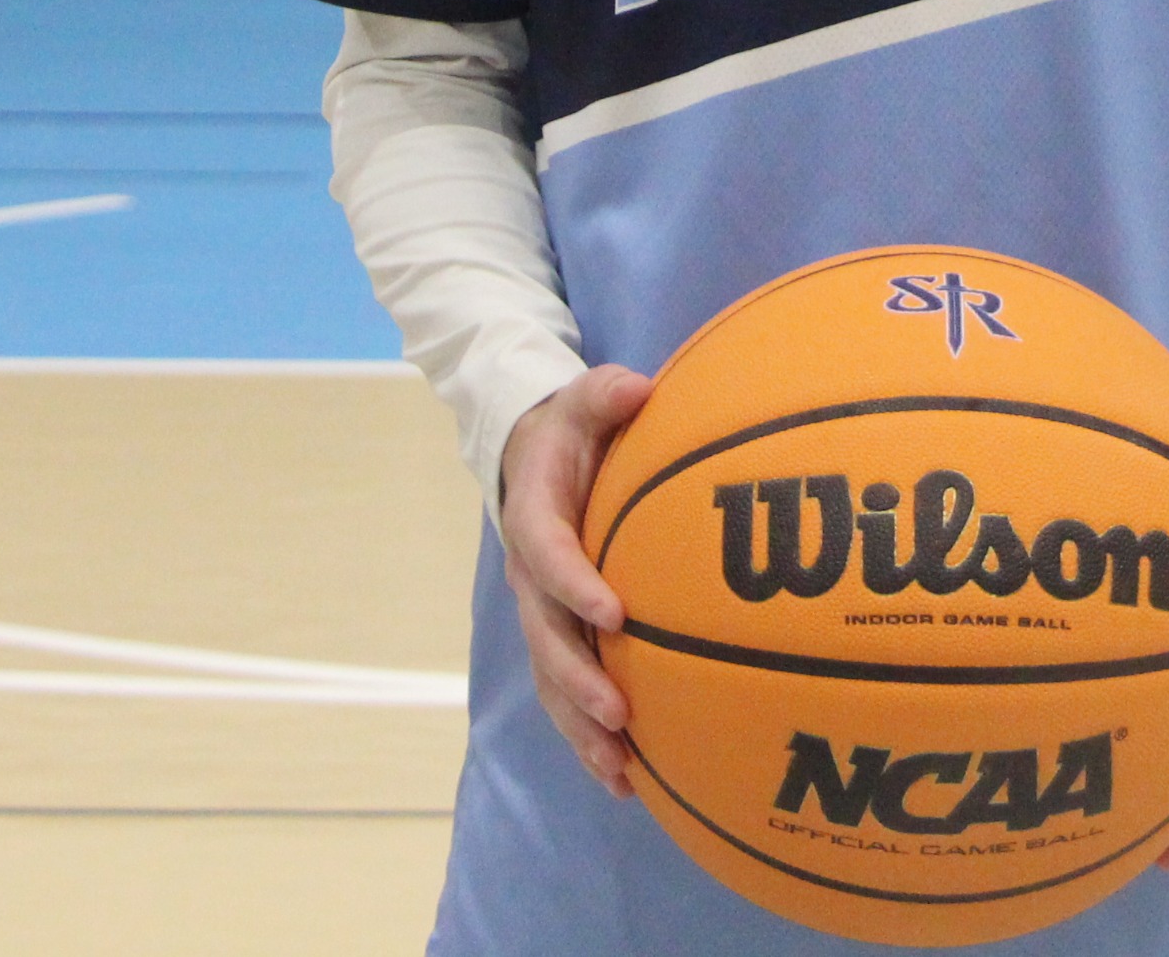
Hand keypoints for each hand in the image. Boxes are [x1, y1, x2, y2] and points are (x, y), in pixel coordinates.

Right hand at [498, 363, 654, 797]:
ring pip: (553, 680)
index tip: (614, 612)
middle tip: (619, 716)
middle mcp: (530, 576)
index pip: (549, 555)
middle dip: (579, 680)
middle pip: (546, 638)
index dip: (575, 584)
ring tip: (621, 773)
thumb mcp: (584, 398)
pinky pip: (567, 694)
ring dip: (582, 728)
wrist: (532, 457)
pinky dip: (590, 738)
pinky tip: (627, 782)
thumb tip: (638, 387)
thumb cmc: (572, 430)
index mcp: (534, 517)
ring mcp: (541, 613)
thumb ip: (605, 393)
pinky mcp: (558, 637)